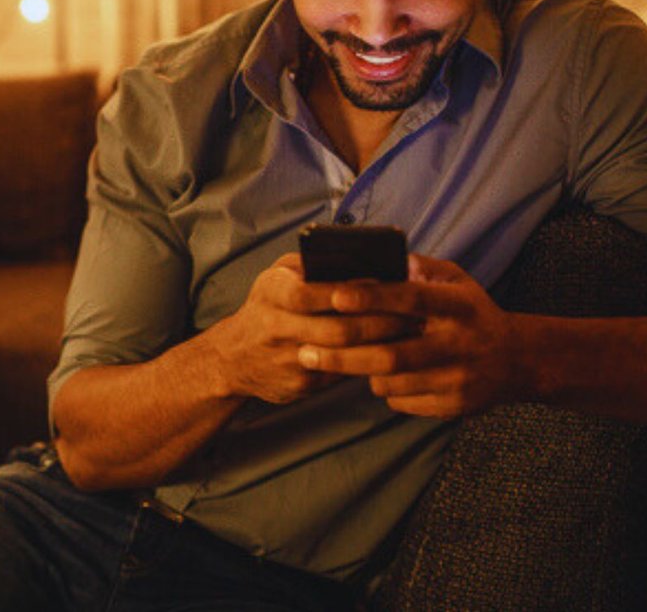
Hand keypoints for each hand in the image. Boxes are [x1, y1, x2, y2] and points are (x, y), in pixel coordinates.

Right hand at [202, 253, 418, 404]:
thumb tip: (359, 260)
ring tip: (409, 333)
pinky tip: (390, 353)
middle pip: (337, 330)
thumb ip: (310, 265)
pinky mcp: (299, 386)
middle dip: (381, 323)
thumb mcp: (276, 277)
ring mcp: (287, 361)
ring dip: (381, 345)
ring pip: (344, 357)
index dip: (348, 293)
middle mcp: (276, 328)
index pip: (310, 293)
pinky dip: (367, 364)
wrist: (232, 359)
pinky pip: (341, 375)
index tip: (383, 288)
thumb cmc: (266, 307)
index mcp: (271, 293)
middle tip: (413, 314)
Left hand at [297, 254, 527, 417]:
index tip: (335, 295)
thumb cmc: (472, 313)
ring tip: (341, 361)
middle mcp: (458, 344)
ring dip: (360, 372)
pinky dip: (384, 389)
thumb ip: (418, 269)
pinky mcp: (453, 406)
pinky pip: (401, 401)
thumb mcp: (455, 281)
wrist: (517, 360)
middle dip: (343, 354)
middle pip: (390, 355)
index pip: (410, 298)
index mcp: (458, 305)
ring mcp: (457, 379)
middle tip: (306, 351)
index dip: (372, 297)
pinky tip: (381, 376)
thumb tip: (376, 259)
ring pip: (390, 382)